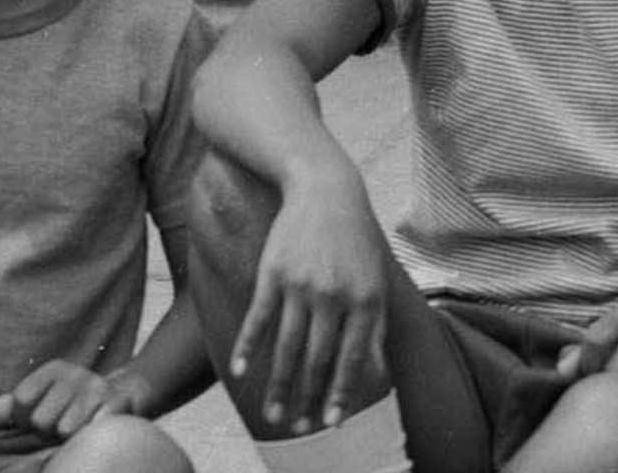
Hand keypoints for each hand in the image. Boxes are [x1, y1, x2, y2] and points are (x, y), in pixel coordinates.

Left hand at [0, 361, 139, 438]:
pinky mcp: (117, 403)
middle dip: (49, 431)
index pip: (20, 401)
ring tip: (78, 430)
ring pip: (65, 430)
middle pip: (41, 420)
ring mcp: (96, 388)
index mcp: (53, 370)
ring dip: (70, 438)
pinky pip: (91, 430)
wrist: (127, 393)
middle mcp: (74, 374)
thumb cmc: (75, 403)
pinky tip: (94, 429)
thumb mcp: (44, 398)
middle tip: (61, 426)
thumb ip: (13, 407)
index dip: (24, 419)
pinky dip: (90, 435)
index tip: (36, 419)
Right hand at [233, 182, 387, 434]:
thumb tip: (376, 371)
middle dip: (307, 398)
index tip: (331, 422)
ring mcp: (301, 285)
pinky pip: (259, 317)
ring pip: (288, 346)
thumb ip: (376, 326)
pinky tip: (241, 371)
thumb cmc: (354, 240)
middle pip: (318, 359)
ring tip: (271, 414)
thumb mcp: (377, 280)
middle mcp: (334, 296)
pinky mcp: (273, 273)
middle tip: (297, 427)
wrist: (323, 189)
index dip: (341, 394)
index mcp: (365, 301)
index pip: (352, 359)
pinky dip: (249, 347)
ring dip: (278, 385)